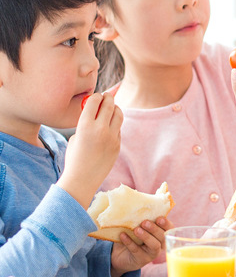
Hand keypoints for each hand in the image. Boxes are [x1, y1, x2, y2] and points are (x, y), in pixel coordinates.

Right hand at [58, 93, 122, 208]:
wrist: (82, 179)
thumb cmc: (74, 157)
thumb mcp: (75, 136)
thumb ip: (86, 123)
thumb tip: (96, 110)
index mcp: (85, 126)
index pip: (94, 101)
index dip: (95, 97)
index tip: (96, 96)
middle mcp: (100, 129)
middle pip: (109, 105)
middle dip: (108, 98)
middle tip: (107, 96)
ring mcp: (112, 137)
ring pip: (118, 114)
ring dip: (115, 108)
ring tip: (111, 107)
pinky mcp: (118, 145)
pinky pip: (119, 128)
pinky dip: (115, 124)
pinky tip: (110, 126)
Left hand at [110, 217, 168, 276]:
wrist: (121, 255)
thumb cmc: (132, 237)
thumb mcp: (138, 228)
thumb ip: (142, 220)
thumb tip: (138, 206)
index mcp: (161, 235)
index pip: (169, 229)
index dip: (166, 224)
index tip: (159, 218)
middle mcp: (160, 245)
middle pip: (162, 237)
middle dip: (154, 229)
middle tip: (144, 222)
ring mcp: (151, 254)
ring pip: (154, 245)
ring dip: (146, 236)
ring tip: (136, 229)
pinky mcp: (141, 260)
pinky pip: (136, 250)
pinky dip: (129, 242)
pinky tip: (123, 235)